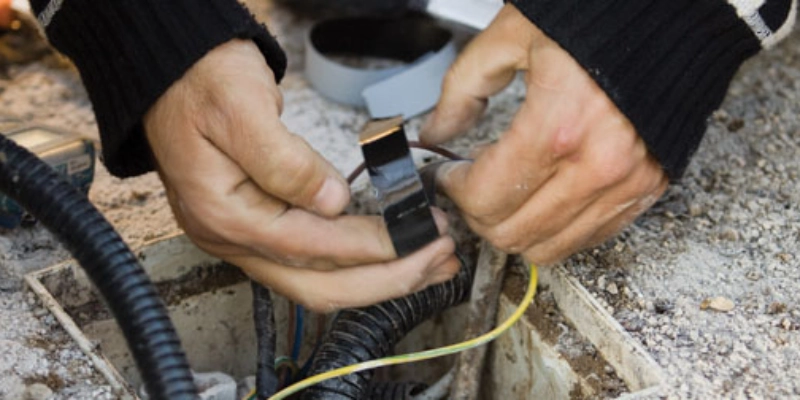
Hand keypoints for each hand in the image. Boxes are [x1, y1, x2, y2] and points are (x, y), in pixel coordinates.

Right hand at [144, 39, 458, 310]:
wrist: (175, 74)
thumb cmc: (202, 82)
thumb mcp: (241, 108)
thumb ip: (285, 162)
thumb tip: (333, 203)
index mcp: (223, 215)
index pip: (309, 248)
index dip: (369, 247)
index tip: (417, 237)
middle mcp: (231, 239)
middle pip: (318, 285)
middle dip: (386, 279)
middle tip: (438, 259)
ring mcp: (243, 238)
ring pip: (316, 282)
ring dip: (376, 279)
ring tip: (427, 264)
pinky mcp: (259, 228)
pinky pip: (311, 263)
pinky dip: (355, 264)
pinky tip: (387, 254)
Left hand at [421, 5, 667, 264]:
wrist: (673, 18)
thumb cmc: (596, 18)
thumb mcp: (511, 36)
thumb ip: (463, 88)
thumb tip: (436, 130)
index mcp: (557, 125)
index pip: (485, 197)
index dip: (454, 189)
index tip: (448, 174)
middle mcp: (596, 165)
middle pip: (510, 232)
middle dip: (477, 213)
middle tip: (470, 186)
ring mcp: (626, 182)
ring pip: (548, 248)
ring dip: (513, 226)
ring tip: (505, 193)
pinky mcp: (648, 188)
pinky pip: (589, 238)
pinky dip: (555, 229)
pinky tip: (542, 197)